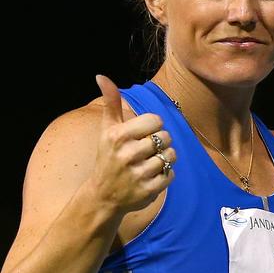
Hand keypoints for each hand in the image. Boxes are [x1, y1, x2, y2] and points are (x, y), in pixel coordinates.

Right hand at [92, 75, 175, 213]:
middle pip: (165, 137)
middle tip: (146, 150)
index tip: (142, 134)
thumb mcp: (107, 129)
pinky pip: (171, 174)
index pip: (156, 120)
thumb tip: (101, 76)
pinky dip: (165, 174)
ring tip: (150, 162)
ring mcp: (138, 174)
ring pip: (171, 155)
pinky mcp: (148, 190)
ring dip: (165, 158)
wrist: (103, 196)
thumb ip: (111, 103)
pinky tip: (151, 176)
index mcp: (118, 136)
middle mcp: (128, 154)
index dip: (153, 126)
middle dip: (160, 142)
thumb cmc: (108, 157)